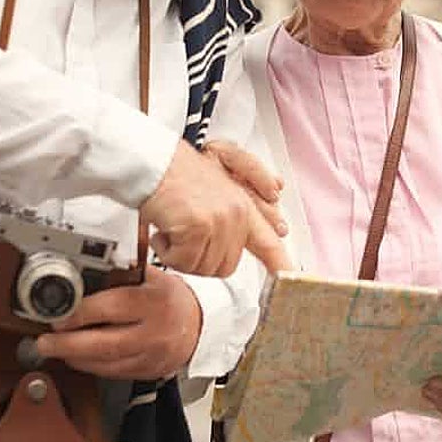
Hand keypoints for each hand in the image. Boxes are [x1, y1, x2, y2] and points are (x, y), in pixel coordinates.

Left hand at [33, 267, 200, 378]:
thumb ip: (122, 274)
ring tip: (53, 348)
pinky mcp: (146, 373)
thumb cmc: (171, 297)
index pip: (112, 307)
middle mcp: (154, 331)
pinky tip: (77, 357)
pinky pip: (111, 374)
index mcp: (155, 300)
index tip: (59, 313)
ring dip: (73, 357)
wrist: (199, 326)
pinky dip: (89, 366)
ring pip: (105, 363)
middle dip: (68, 344)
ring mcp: (150, 356)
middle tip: (45, 340)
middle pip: (104, 343)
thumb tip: (82, 269)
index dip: (80, 312)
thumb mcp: (153, 277)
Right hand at [140, 139, 291, 276]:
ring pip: (203, 267)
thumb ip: (244, 199)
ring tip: (173, 228)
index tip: (290, 281)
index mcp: (243, 206)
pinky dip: (167, 252)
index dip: (280, 266)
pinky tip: (163, 230)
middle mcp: (237, 213)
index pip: (269, 243)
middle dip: (200, 259)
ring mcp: (219, 220)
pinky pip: (182, 262)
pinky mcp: (199, 227)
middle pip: (226, 266)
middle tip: (185, 237)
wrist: (152, 161)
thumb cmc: (177, 172)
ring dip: (181, 255)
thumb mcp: (219, 180)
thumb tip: (271, 211)